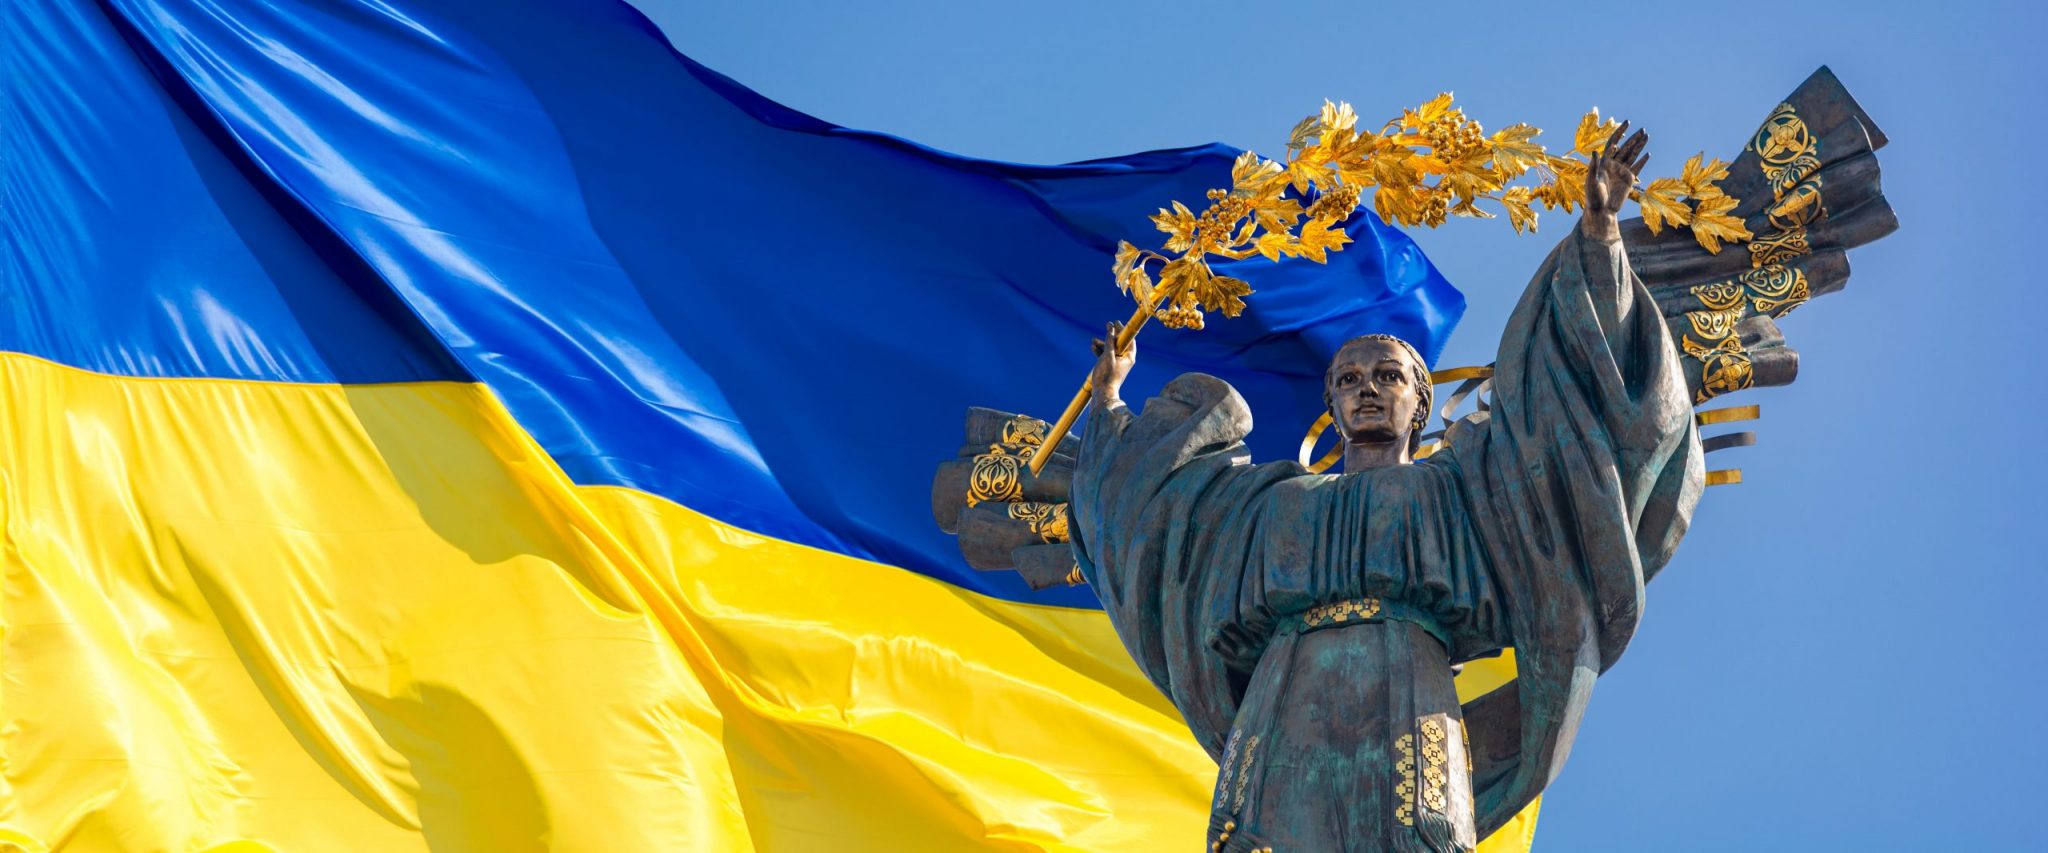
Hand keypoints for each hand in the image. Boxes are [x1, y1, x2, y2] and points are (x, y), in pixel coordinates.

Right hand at [1090, 321, 1134, 403]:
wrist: (1102, 392)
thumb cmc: (1107, 375)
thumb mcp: (1108, 356)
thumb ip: (1110, 341)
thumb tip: (1111, 327)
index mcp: (1129, 357)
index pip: (1129, 339)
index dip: (1123, 330)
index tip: (1117, 322)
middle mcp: (1124, 359)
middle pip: (1119, 343)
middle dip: (1110, 336)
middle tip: (1106, 326)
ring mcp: (1117, 363)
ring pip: (1111, 349)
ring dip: (1102, 343)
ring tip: (1093, 340)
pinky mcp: (1110, 367)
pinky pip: (1105, 355)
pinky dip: (1100, 351)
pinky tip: (1092, 347)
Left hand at [1583, 121, 1648, 240]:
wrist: (1602, 210)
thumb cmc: (1593, 196)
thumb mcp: (1591, 181)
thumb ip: (1593, 166)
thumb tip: (1595, 152)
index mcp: (1604, 162)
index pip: (1613, 143)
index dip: (1620, 132)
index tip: (1627, 123)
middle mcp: (1613, 164)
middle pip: (1625, 147)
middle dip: (1633, 138)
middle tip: (1642, 130)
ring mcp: (1621, 171)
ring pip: (1632, 155)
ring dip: (1639, 146)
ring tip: (1647, 136)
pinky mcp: (1628, 180)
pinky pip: (1637, 168)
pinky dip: (1642, 161)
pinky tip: (1647, 154)